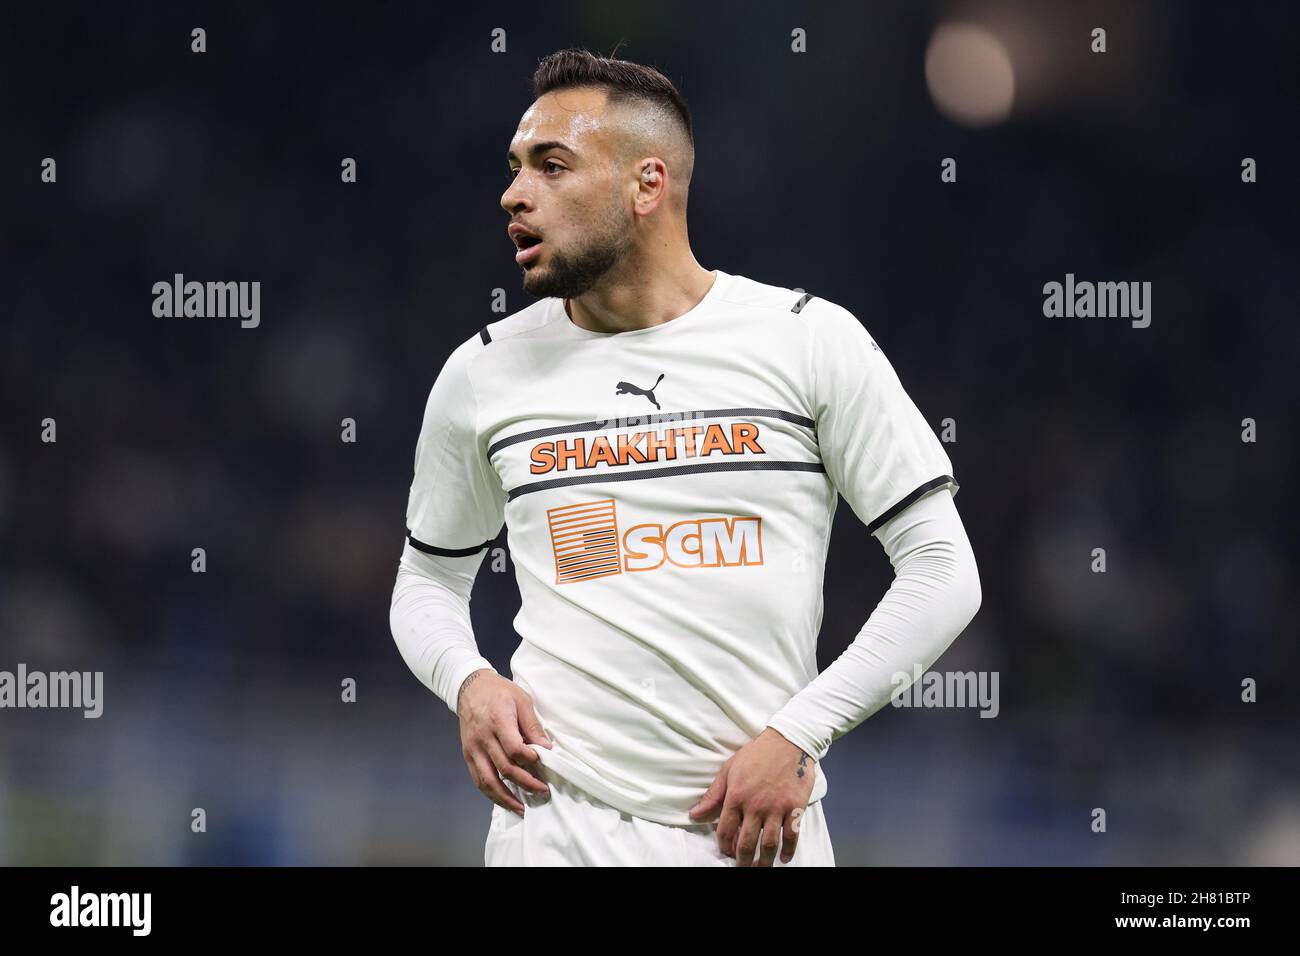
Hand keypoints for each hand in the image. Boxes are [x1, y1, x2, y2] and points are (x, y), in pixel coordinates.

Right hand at [457, 669, 552, 815]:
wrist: (471, 688)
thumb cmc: (500, 692)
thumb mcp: (522, 700)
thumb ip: (533, 726)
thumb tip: (546, 748)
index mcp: (498, 721)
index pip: (514, 749)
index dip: (530, 760)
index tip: (543, 762)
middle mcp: (483, 738)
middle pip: (504, 768)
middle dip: (525, 783)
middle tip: (542, 790)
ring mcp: (473, 749)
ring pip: (488, 781)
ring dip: (505, 798)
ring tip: (522, 808)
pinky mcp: (468, 755)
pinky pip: (478, 779)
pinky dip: (491, 794)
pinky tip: (504, 800)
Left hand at [687, 727, 815, 866]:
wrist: (788, 741)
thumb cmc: (756, 754)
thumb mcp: (729, 770)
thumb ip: (713, 795)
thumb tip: (695, 814)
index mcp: (736, 796)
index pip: (726, 831)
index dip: (724, 846)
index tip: (726, 852)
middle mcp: (756, 805)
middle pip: (747, 843)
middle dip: (743, 861)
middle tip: (742, 867)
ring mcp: (777, 808)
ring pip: (769, 844)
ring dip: (764, 861)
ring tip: (761, 867)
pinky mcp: (796, 807)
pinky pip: (792, 836)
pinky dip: (788, 851)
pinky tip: (784, 858)